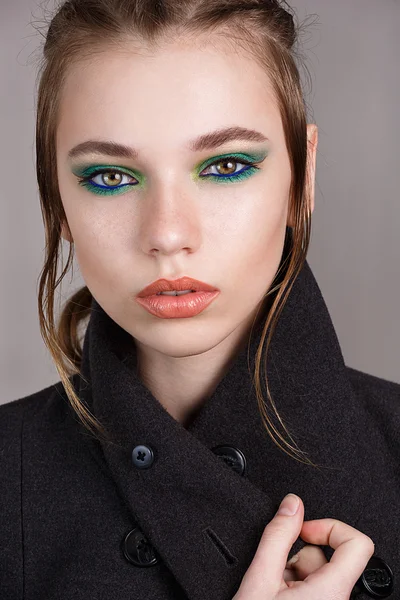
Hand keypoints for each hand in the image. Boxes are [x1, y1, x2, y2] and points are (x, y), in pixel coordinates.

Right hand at [232, 493, 374, 598]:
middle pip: (328, 559)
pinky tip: (273, 598)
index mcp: (332, 593)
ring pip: (317, 576)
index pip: (358, 544)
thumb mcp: (259, 578)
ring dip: (290, 574)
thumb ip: (277, 535)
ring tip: (269, 591)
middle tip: (274, 571)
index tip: (303, 530)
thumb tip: (292, 505)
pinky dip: (291, 589)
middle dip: (296, 557)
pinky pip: (312, 591)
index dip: (330, 527)